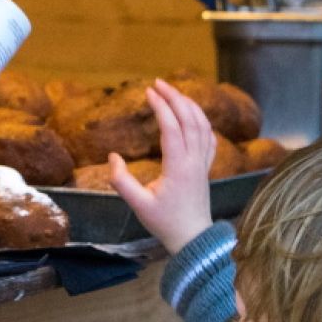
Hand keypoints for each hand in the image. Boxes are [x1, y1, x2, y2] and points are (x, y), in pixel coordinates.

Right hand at [109, 79, 215, 253]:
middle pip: (189, 119)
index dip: (161, 106)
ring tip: (174, 92)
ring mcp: (203, 163)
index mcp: (178, 167)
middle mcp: (194, 161)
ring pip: (202, 125)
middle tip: (158, 83)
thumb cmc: (164, 223)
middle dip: (175, 97)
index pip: (171, 127)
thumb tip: (112, 157)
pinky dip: (202, 121)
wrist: (193, 238)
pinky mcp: (206, 168)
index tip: (148, 91)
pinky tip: (194, 115)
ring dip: (189, 105)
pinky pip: (209, 137)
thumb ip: (121, 181)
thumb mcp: (138, 205)